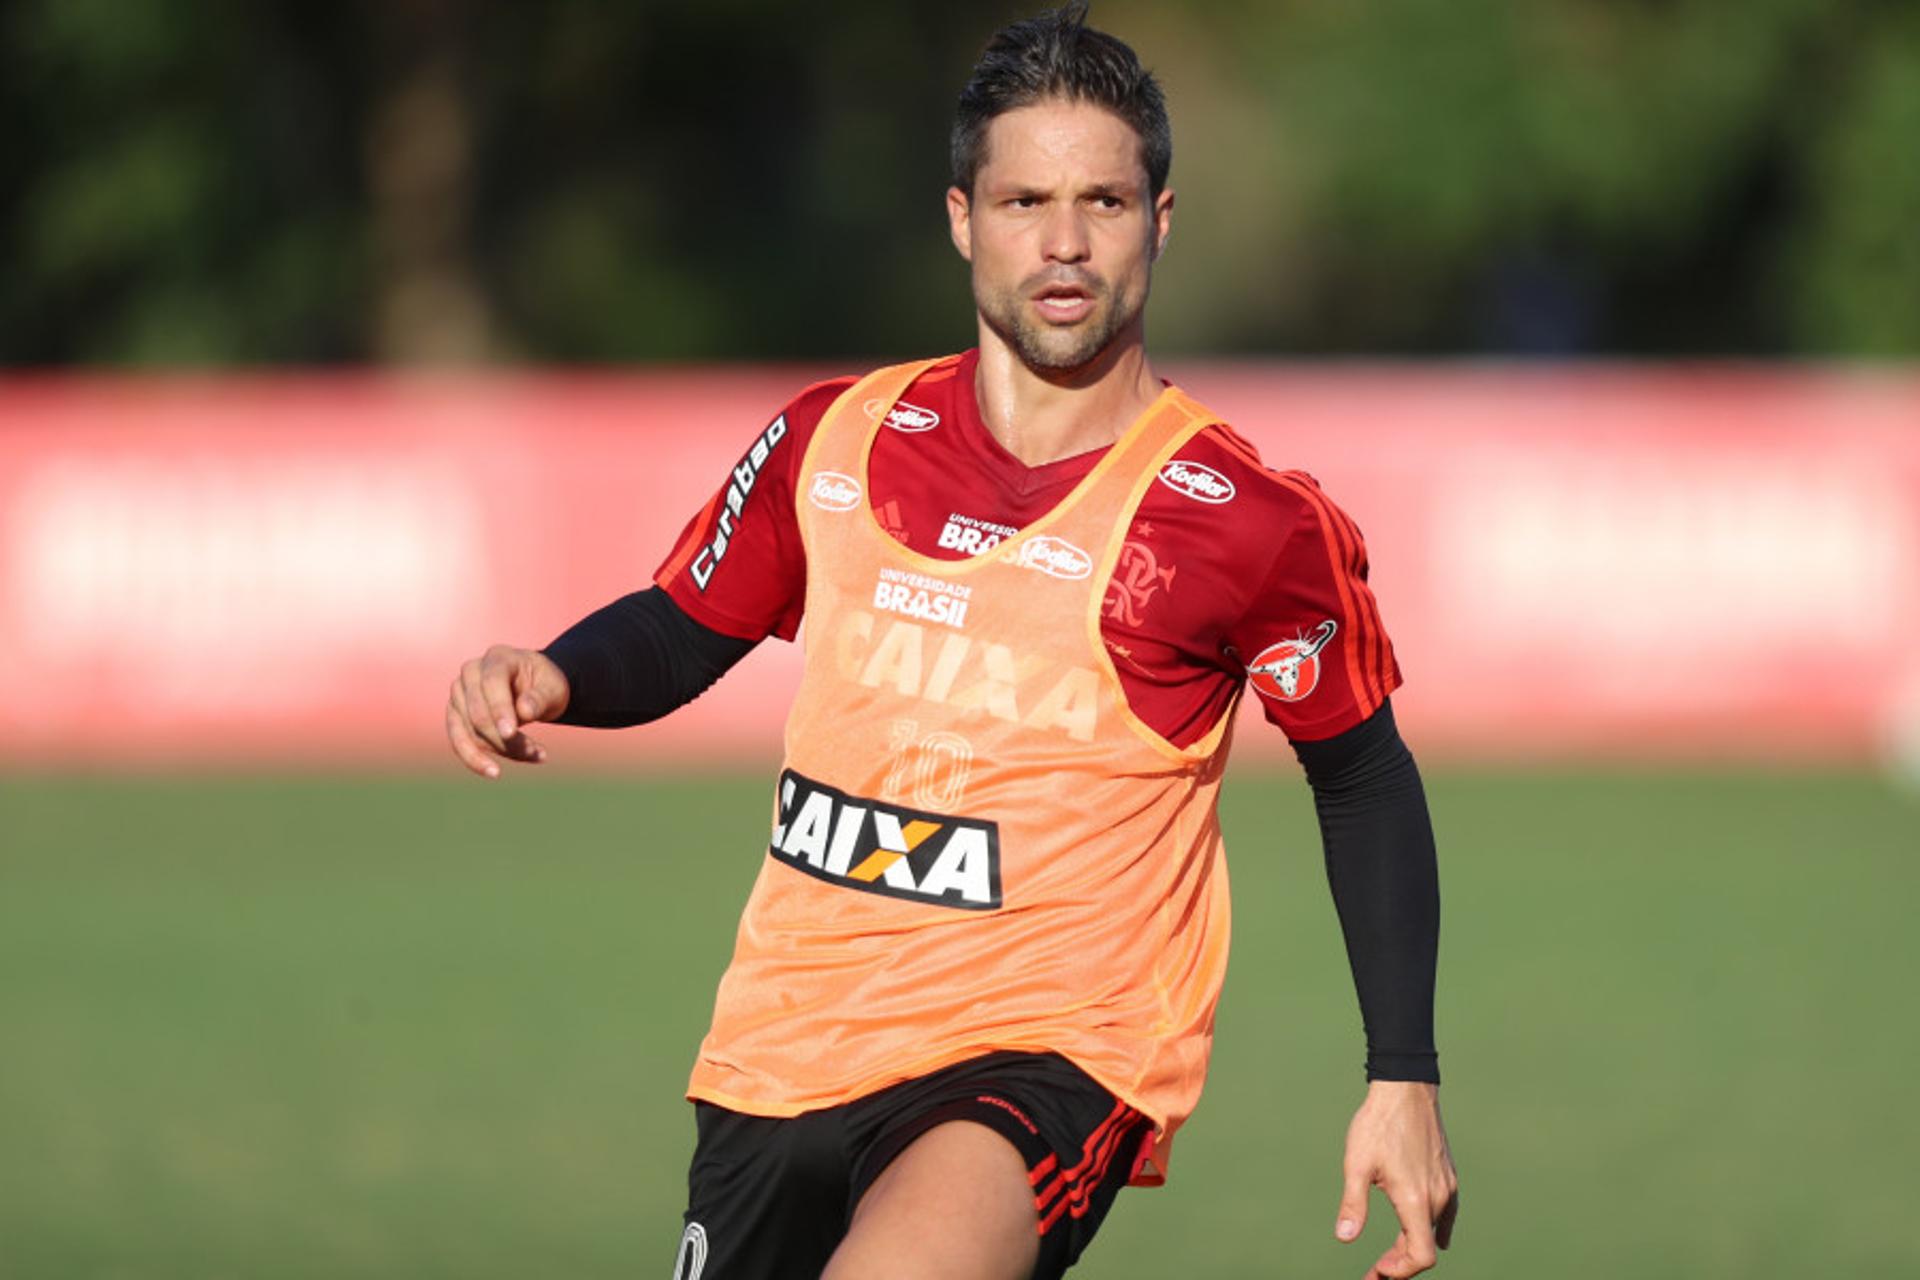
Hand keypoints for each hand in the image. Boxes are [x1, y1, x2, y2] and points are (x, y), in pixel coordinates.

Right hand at [445, 644, 569, 778]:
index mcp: (498, 658)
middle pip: (478, 712)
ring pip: (470, 731)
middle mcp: (472, 672)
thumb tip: (524, 711)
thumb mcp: (553, 688)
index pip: (492, 683)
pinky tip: (493, 772)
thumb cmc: (544, 684)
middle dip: (505, 739)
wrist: (533, 687)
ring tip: (535, 756)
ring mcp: (459, 692)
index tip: (511, 733)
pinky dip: (476, 759)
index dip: (499, 709)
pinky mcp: (455, 713)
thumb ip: (540, 697)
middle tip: (538, 753)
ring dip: (500, 750)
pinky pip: (458, 740)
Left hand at [1335, 1080, 1457, 1278]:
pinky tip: (1429, 1238)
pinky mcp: (1449, 1177)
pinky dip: (1433, 1231)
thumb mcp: (1357, 1164)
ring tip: (1388, 1256)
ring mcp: (1447, 1187)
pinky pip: (1446, 1215)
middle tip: (1374, 1272)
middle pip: (1425, 1247)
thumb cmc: (1378, 1124)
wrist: (1406, 1090)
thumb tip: (1344, 1238)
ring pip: (1433, 1231)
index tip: (1377, 1272)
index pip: (1421, 1256)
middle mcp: (1438, 1197)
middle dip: (1399, 1264)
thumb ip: (1353, 1204)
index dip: (1401, 1272)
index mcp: (1416, 1199)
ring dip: (1412, 1246)